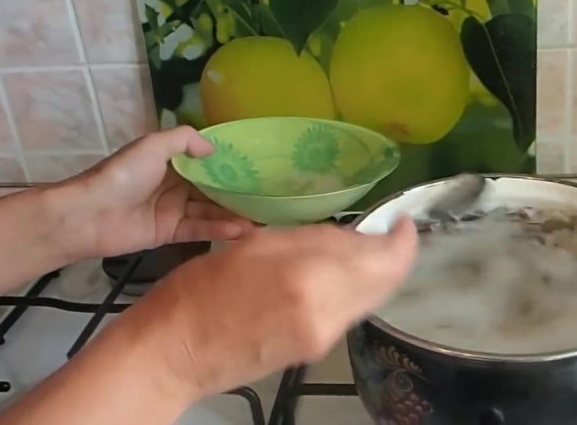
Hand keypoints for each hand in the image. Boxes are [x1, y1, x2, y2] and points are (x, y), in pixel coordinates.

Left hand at [70, 126, 253, 257]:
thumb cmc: (121, 174)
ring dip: (233, 215)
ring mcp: (172, 209)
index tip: (257, 170)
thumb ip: (184, 140)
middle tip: (267, 200)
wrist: (88, 214)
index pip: (206, 163)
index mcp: (170, 161)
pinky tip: (239, 231)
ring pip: (209, 211)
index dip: (229, 167)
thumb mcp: (152, 145)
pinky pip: (198, 229)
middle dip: (237, 195)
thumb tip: (214, 149)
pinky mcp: (169, 233)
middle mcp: (175, 184)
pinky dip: (218, 230)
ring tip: (260, 221)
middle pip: (212, 189)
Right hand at [133, 217, 417, 397]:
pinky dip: (353, 289)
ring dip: (374, 272)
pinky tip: (335, 275)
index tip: (402, 222)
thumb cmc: (199, 292)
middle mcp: (327, 312)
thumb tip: (350, 236)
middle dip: (393, 255)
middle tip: (386, 232)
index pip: (384, 259)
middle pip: (386, 282)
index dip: (403, 240)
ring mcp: (324, 336)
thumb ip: (310, 240)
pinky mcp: (315, 350)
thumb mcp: (254, 245)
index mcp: (309, 278)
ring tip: (359, 248)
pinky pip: (349, 312)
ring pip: (370, 298)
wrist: (173, 354)